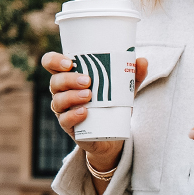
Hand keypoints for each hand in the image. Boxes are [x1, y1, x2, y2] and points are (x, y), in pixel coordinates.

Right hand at [41, 51, 148, 175]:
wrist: (112, 134)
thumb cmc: (112, 103)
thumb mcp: (124, 89)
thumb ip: (133, 75)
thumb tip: (142, 60)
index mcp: (69, 76)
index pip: (51, 63)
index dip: (54, 60)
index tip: (70, 62)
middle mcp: (62, 92)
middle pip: (55, 81)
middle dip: (69, 79)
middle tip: (88, 81)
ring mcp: (63, 110)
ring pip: (57, 100)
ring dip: (71, 96)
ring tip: (89, 95)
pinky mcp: (69, 126)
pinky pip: (64, 120)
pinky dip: (73, 115)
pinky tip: (84, 112)